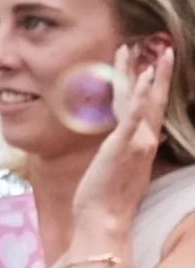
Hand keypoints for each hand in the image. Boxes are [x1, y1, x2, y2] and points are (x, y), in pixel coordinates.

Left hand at [77, 40, 176, 216]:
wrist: (104, 218)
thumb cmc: (107, 198)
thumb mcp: (123, 168)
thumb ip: (134, 150)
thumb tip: (147, 137)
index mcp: (144, 144)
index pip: (151, 109)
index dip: (154, 87)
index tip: (154, 67)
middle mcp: (145, 140)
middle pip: (154, 100)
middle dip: (158, 73)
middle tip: (164, 49)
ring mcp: (136, 142)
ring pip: (143, 101)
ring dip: (146, 75)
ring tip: (148, 52)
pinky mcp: (123, 144)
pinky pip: (133, 115)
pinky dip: (140, 95)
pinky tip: (143, 78)